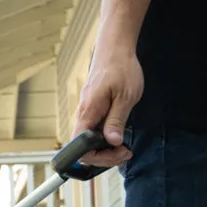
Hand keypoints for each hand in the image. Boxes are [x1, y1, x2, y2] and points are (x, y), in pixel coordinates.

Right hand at [73, 43, 143, 167]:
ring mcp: (87, 113)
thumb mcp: (125, 96)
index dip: (98, 158)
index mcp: (88, 113)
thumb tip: (112, 142)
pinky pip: (94, 132)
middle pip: (85, 149)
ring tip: (124, 147)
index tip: (117, 152)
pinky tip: (118, 135)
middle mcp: (83, 115)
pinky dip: (105, 139)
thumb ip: (116, 120)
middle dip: (105, 157)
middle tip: (125, 152)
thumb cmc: (121, 68)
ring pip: (90, 142)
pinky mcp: (93, 110)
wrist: (115, 47)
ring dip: (106, 149)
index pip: (81, 149)